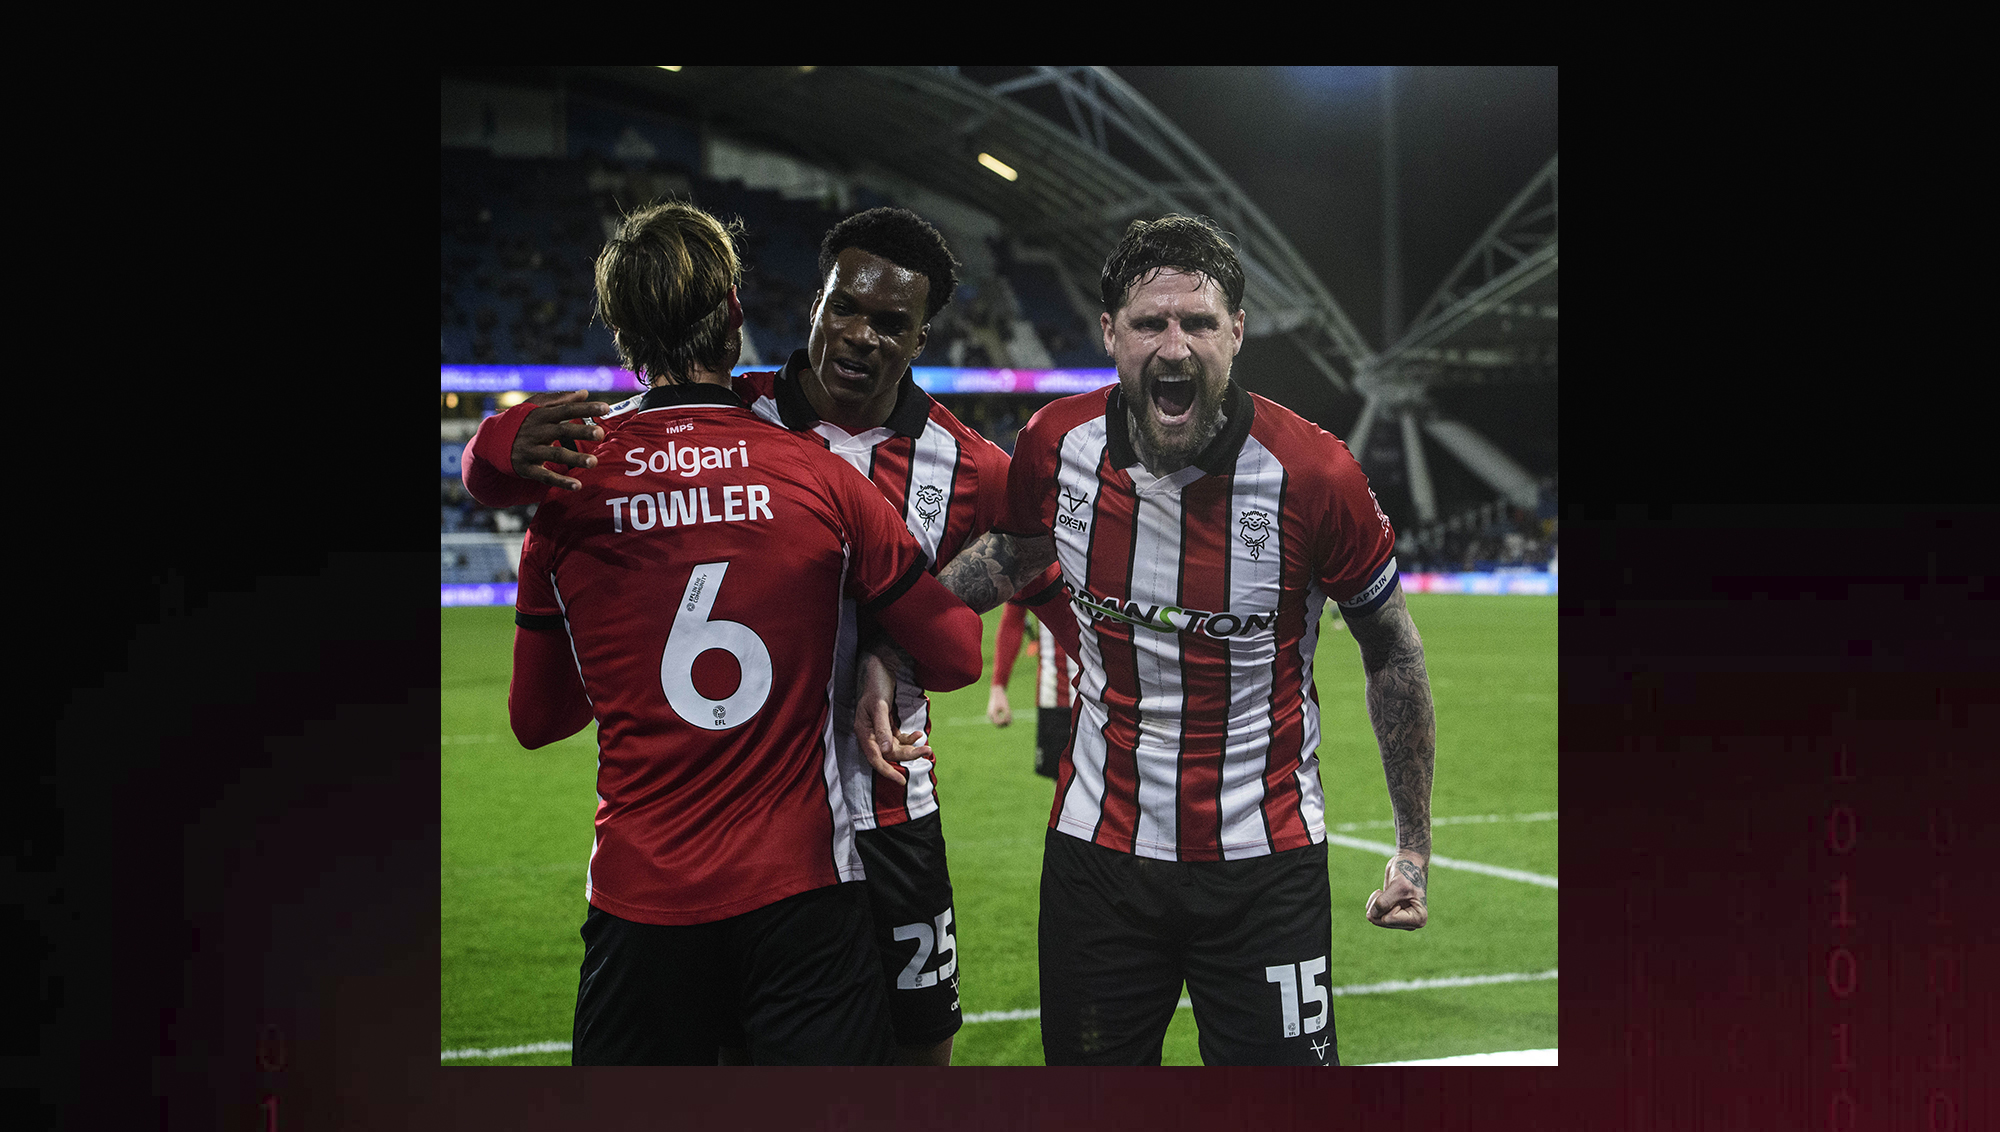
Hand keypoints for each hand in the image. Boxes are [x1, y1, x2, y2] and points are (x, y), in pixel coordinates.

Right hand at [512, 391, 610, 490]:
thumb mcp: (536, 406)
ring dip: (575, 458)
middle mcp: (536, 431)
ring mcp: (530, 450)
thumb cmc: (520, 421)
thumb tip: (585, 392)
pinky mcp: (526, 468)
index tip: (606, 408)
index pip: (566, 410)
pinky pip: (545, 476)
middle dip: (581, 432)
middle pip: (562, 431)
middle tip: (600, 433)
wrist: (491, 441)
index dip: (585, 408)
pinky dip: (561, 481)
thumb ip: (560, 399)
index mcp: (541, 415)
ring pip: (555, 454)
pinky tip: (577, 486)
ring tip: (594, 462)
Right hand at [855, 649, 928, 782]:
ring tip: (927, 745)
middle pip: (889, 754)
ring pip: (895, 747)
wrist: (879, 665)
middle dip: (908, 755)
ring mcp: (878, 729)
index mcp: (863, 731)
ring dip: (911, 748)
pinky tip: (919, 734)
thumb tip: (888, 752)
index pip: (875, 758)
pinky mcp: (886, 723)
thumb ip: (883, 729)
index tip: (901, 781)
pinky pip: (898, 738)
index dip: (887, 771)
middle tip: (927, 751)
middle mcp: (869, 733)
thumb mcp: (880, 706)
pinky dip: (909, 739)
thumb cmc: (876, 684)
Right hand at [986, 684, 1012, 726]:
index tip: (1009, 717)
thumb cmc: (1002, 698)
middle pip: (998, 725)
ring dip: (1004, 722)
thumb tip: (1009, 723)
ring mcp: (991, 715)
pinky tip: (1008, 714)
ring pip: (998, 723)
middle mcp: (990, 715)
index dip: (1005, 722)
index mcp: (992, 713)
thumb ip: (1008, 715)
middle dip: (1005, 724)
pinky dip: (1003, 719)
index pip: (998, 723)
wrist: (997, 691)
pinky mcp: (993, 713)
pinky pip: (998, 719)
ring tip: (1010, 716)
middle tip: (1011, 719)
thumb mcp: (1006, 706)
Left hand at [1365, 852, 1428, 929]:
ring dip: (1375, 903)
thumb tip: (1370, 916)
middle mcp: (1411, 923)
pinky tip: (1383, 893)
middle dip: (1378, 905)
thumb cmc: (1407, 873)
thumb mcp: (1397, 886)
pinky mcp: (1392, 914)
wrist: (1408, 862)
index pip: (1388, 919)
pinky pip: (1374, 915)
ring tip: (1385, 891)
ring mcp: (1401, 920)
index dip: (1385, 904)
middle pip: (1381, 921)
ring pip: (1376, 919)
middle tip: (1387, 891)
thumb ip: (1384, 903)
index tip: (1396, 892)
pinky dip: (1373, 903)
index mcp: (1418, 919)